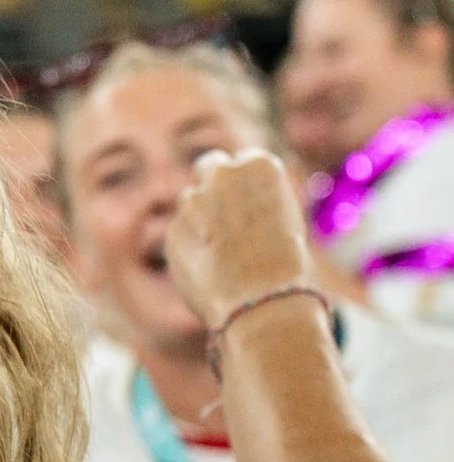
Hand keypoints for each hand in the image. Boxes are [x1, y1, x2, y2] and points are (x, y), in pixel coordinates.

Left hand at [167, 149, 318, 325]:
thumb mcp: (288, 224)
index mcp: (259, 166)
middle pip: (211, 164)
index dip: (249, 182)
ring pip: (192, 200)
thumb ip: (255, 203)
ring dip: (201, 218)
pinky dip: (192, 246)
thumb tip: (237, 204)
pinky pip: (182, 233)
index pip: (247, 160)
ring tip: (227, 255)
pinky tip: (212, 271)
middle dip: (214, 180)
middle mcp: (222, 174)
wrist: (260, 301)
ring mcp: (192, 200)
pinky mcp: (172, 228)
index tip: (253, 199)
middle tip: (225, 208)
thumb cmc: (287, 267)